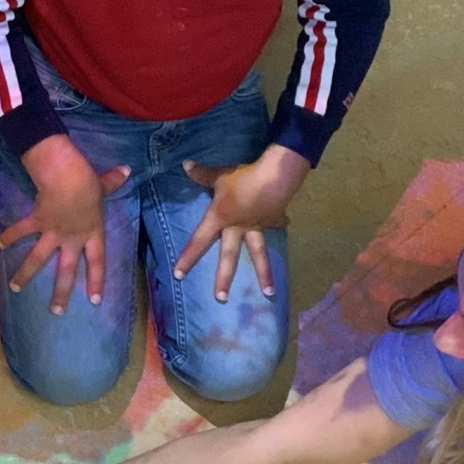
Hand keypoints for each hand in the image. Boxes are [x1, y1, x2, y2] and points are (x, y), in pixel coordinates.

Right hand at [0, 136, 131, 315]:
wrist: (65, 176)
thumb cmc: (87, 182)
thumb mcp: (103, 184)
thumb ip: (113, 182)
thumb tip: (126, 171)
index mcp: (92, 233)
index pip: (97, 262)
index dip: (96, 281)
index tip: (94, 301)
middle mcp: (72, 239)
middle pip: (66, 271)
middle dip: (61, 292)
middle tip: (56, 311)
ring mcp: (53, 233)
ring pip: (38, 259)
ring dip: (25, 274)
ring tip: (14, 288)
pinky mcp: (36, 222)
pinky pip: (21, 231)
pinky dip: (10, 236)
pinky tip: (0, 246)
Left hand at [172, 146, 308, 303]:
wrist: (274, 177)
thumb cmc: (242, 178)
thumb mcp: (220, 175)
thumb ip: (202, 174)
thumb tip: (185, 165)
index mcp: (220, 218)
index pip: (199, 241)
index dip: (187, 257)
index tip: (178, 275)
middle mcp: (237, 228)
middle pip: (229, 256)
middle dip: (224, 278)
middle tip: (221, 298)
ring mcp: (257, 226)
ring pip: (259, 253)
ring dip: (265, 273)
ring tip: (268, 292)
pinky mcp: (273, 218)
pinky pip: (276, 222)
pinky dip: (280, 222)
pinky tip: (285, 224)